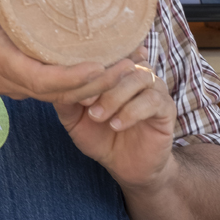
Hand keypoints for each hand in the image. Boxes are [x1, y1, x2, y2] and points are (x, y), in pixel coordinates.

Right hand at [0, 0, 133, 107]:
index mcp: (1, 60)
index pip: (41, 78)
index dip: (71, 76)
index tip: (98, 65)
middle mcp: (15, 81)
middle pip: (63, 94)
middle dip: (99, 84)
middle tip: (131, 65)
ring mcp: (24, 89)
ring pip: (67, 99)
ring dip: (99, 88)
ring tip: (131, 67)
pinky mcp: (31, 89)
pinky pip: (63, 95)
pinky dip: (88, 87)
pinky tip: (113, 72)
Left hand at [55, 61, 177, 191]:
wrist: (125, 167)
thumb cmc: (100, 137)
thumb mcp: (76, 119)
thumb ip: (67, 99)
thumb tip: (53, 81)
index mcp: (117, 72)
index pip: (109, 52)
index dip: (91, 65)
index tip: (74, 83)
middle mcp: (137, 74)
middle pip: (124, 62)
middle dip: (102, 81)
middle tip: (86, 103)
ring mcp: (154, 89)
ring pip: (139, 78)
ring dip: (115, 96)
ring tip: (99, 116)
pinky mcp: (166, 109)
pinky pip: (153, 100)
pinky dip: (132, 111)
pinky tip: (117, 125)